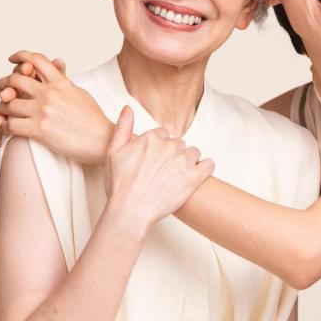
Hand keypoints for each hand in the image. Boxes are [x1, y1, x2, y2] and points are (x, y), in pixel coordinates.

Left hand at [0, 51, 111, 163]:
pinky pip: (10, 125)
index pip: (37, 60)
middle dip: (2, 84)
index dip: (21, 56)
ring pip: (8, 104)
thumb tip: (57, 64)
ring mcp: (44, 111)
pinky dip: (3, 125)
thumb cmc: (93, 119)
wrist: (102, 141)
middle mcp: (50, 94)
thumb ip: (63, 79)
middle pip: (15, 80)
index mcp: (61, 83)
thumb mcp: (80, 93)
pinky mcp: (39, 130)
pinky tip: (4, 126)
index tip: (13, 59)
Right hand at [105, 107, 214, 230]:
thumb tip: (128, 108)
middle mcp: (169, 146)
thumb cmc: (119, 186)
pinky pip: (209, 164)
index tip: (152, 161)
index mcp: (151, 138)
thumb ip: (122, 128)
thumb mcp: (112, 153)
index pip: (164, 135)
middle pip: (179, 144)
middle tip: (162, 172)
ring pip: (193, 153)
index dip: (158, 148)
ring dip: (187, 162)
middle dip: (172, 155)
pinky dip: (204, 169)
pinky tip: (194, 176)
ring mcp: (183, 162)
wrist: (129, 213)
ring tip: (175, 177)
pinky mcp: (194, 178)